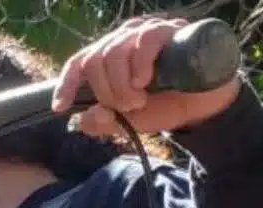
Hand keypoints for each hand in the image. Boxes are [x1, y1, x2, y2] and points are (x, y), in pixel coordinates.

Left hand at [53, 16, 240, 137]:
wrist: (202, 105)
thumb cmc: (163, 105)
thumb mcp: (128, 120)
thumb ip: (103, 121)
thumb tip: (83, 119)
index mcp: (109, 56)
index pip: (79, 63)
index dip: (66, 84)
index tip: (61, 107)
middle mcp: (123, 39)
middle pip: (95, 61)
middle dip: (106, 92)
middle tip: (127, 107)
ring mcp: (144, 32)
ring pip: (114, 54)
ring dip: (122, 86)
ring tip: (140, 100)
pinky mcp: (168, 31)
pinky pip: (142, 43)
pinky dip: (139, 67)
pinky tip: (146, 82)